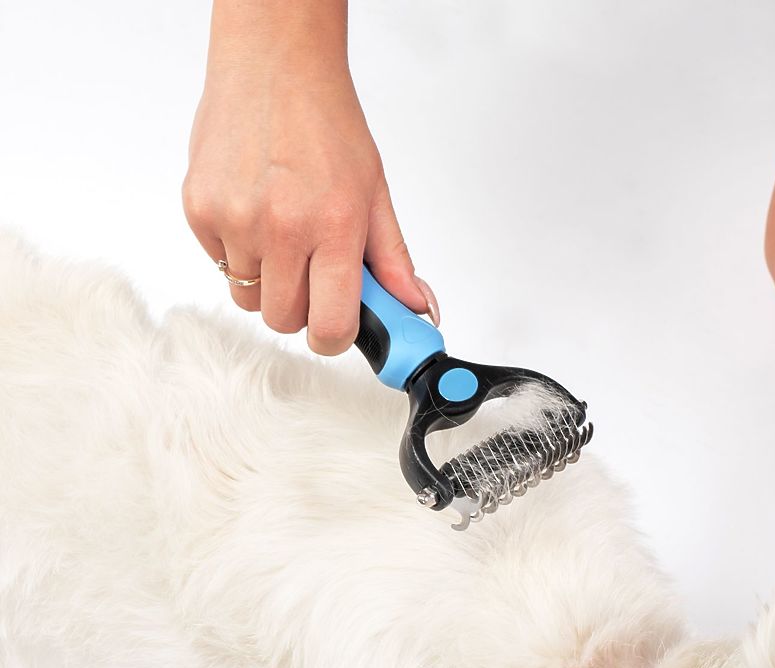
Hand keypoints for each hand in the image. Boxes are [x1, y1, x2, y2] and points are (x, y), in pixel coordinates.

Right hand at [183, 1, 436, 354]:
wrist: (273, 64)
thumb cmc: (325, 123)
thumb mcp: (374, 194)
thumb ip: (394, 261)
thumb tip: (416, 308)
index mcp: (333, 227)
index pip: (330, 324)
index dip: (335, 338)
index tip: (337, 329)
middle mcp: (281, 228)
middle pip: (285, 319)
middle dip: (302, 309)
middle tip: (311, 273)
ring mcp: (234, 219)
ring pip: (248, 298)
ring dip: (267, 283)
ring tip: (282, 238)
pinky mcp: (199, 208)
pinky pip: (219, 265)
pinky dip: (238, 253)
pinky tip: (254, 213)